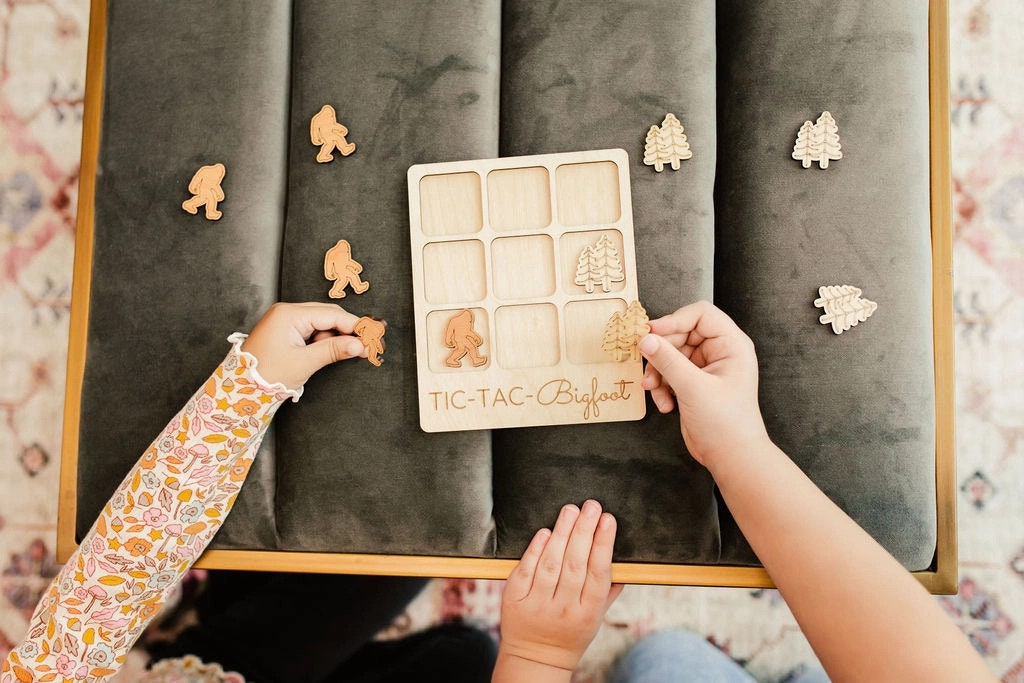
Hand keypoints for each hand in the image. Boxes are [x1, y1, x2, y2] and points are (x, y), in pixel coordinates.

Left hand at [240, 302, 368, 389]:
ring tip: (350, 352)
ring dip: (336, 337)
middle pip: (328, 315)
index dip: (354, 326)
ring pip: (321, 323)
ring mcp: (285, 321)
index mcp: (289, 314)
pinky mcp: (284, 332)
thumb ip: (334, 350)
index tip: (372, 336)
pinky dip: (324, 341)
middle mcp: (286, 312)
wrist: (238, 391)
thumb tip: (358, 345)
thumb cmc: (265, 376)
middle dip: (347, 330)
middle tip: (366, 345)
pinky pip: (311, 331)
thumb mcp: (304, 363)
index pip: (331, 315)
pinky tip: (333, 351)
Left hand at [494, 500, 621, 680]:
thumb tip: (624, 564)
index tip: (608, 519)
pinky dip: (536, 549)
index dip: (603, 543)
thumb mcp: (595, 618)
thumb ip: (608, 591)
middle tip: (591, 506)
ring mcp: (538, 604)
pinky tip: (545, 532)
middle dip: (584, 530)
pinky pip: (526, 570)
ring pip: (551, 564)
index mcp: (588, 612)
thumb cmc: (570, 633)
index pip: (598, 572)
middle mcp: (564, 608)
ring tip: (571, 511)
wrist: (535, 658)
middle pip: (576, 564)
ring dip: (562, 533)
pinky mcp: (515, 599)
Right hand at [638, 300, 768, 468]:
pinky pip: (670, 372)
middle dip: (662, 352)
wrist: (731, 457)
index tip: (651, 333)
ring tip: (654, 390)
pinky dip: (662, 386)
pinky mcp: (694, 383)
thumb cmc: (725, 423)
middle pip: (681, 334)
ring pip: (671, 355)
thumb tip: (645, 339)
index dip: (674, 320)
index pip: (700, 314)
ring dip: (658, 372)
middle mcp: (720, 352)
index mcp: (731, 345)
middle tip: (648, 368)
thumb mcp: (693, 388)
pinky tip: (665, 404)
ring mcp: (706, 368)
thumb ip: (668, 360)